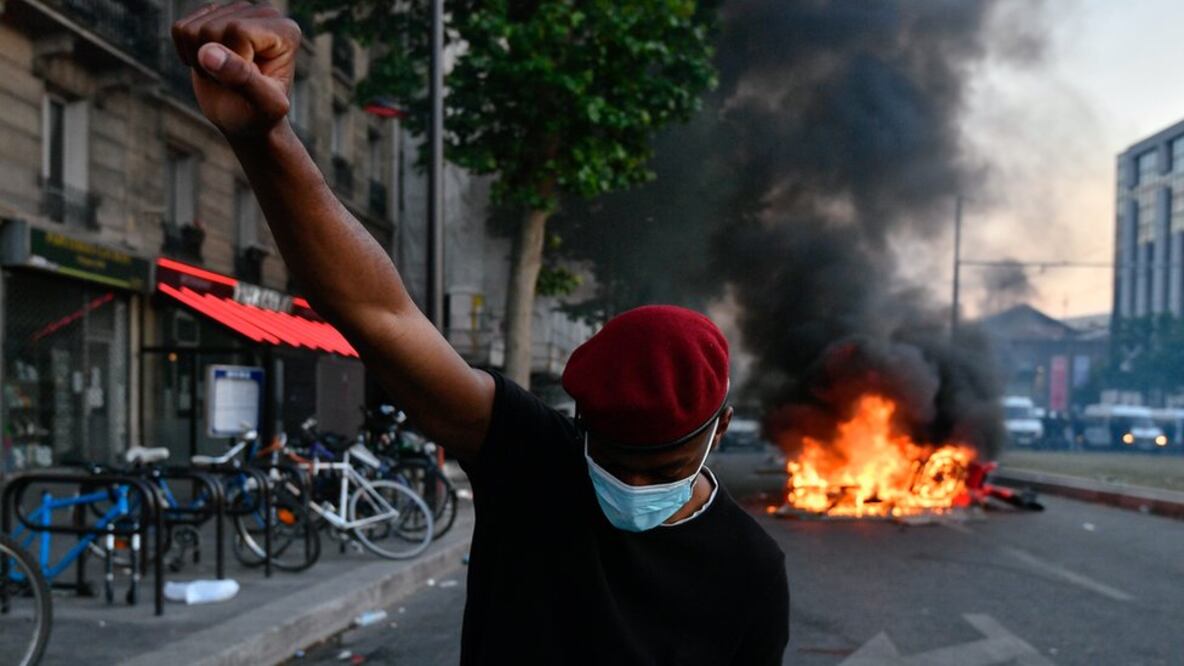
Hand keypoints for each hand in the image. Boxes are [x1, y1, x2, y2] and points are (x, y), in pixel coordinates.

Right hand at [171, 2, 300, 137]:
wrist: (245, 119)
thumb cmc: (260, 116)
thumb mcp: (262, 105)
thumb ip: (242, 79)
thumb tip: (208, 53)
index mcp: (286, 31)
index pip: (237, 31)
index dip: (233, 62)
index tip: (249, 82)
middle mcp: (264, 13)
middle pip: (211, 28)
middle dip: (214, 64)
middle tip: (234, 82)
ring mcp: (236, 11)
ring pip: (192, 29)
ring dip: (200, 61)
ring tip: (224, 75)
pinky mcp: (212, 15)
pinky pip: (180, 29)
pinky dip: (187, 54)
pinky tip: (210, 64)